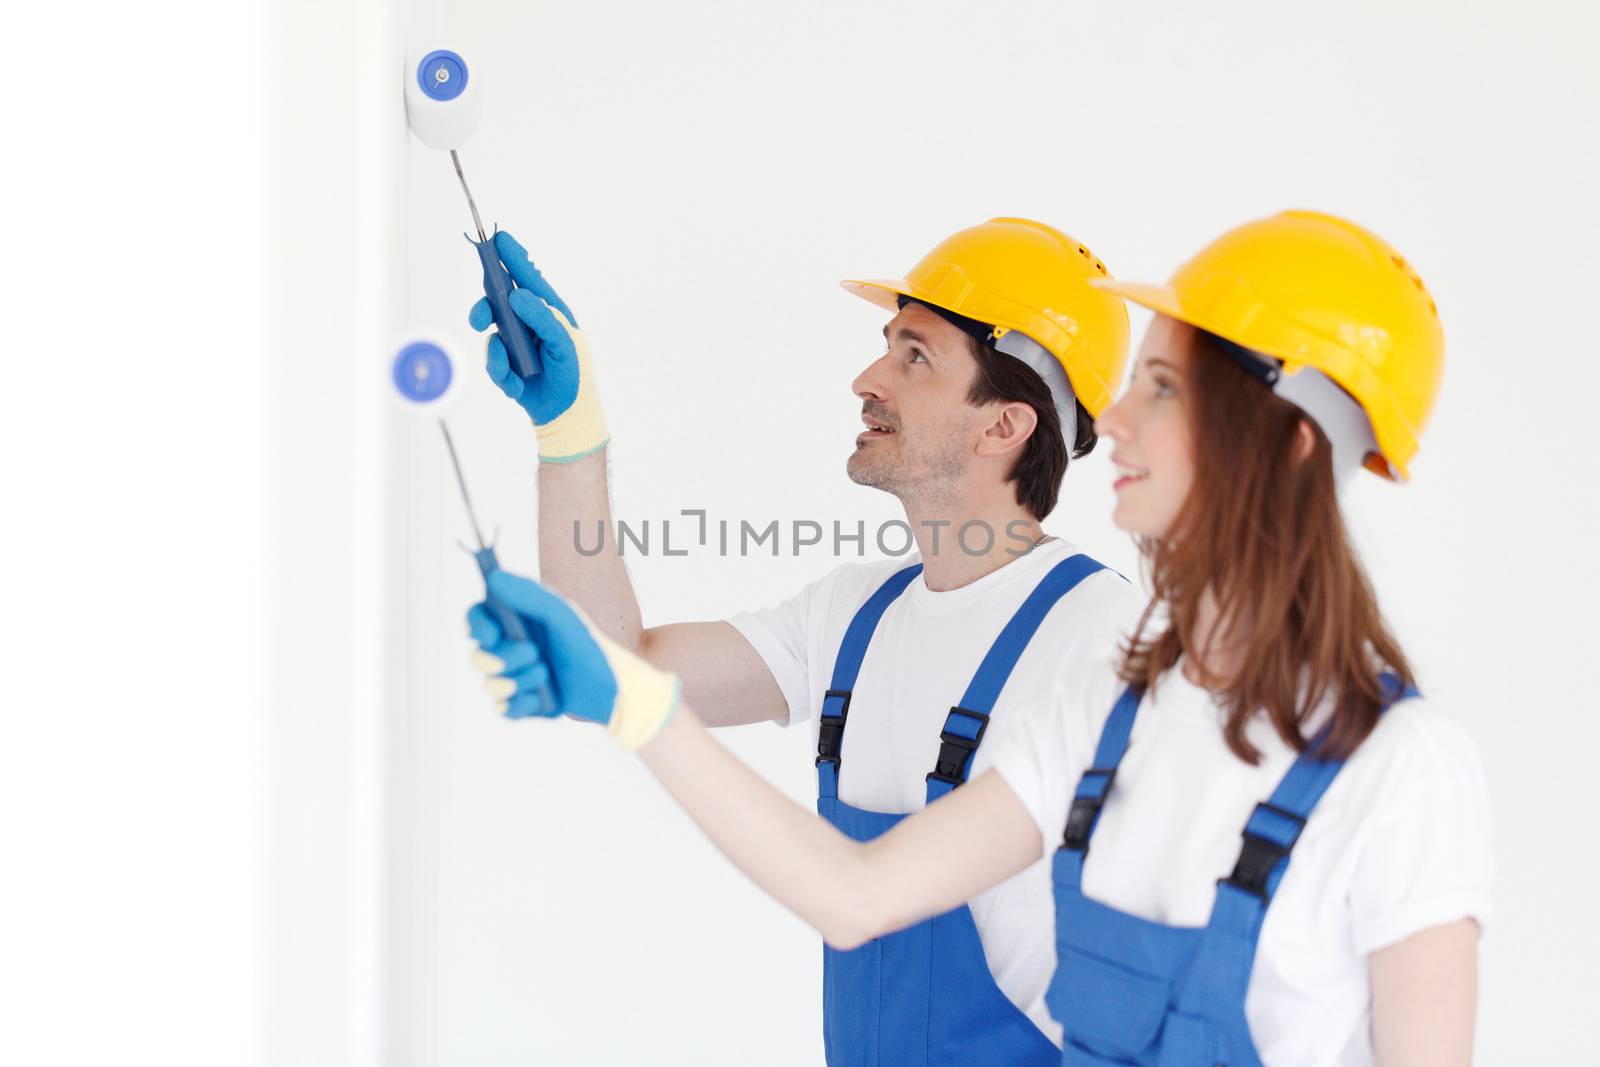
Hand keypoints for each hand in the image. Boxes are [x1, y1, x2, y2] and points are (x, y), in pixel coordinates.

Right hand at [466, 570, 679, 748]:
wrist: (611, 685)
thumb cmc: (587, 643)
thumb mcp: (561, 614)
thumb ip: (528, 595)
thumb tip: (494, 578)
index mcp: (513, 624)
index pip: (477, 619)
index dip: (476, 625)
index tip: (491, 633)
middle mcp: (507, 650)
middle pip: (478, 656)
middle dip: (504, 658)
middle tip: (535, 653)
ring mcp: (511, 679)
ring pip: (491, 685)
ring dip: (519, 680)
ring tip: (547, 673)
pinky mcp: (520, 706)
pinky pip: (504, 710)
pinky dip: (522, 704)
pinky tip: (545, 697)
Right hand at [467, 231, 609, 461]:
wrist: (566, 414)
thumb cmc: (574, 374)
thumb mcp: (565, 344)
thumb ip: (544, 319)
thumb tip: (517, 295)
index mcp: (548, 312)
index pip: (527, 279)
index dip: (511, 258)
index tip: (498, 239)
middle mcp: (528, 322)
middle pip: (498, 301)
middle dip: (486, 306)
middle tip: (480, 318)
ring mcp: (515, 342)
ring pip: (490, 331)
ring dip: (495, 350)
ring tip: (506, 363)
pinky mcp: (505, 364)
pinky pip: (492, 361)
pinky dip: (501, 372)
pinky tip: (516, 384)